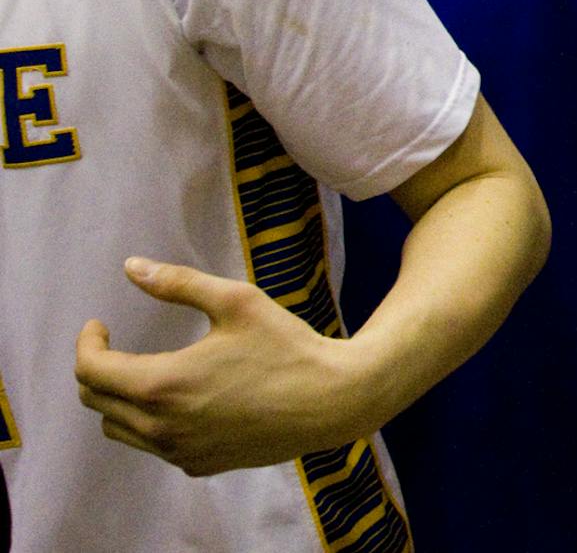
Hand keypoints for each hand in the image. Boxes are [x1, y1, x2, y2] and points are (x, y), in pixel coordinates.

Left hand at [75, 259, 370, 477]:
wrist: (334, 400)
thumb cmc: (288, 346)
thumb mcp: (237, 301)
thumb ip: (178, 283)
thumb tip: (131, 266)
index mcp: (163, 384)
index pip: (91, 370)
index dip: (88, 342)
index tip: (100, 324)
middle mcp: (162, 427)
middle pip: (96, 401)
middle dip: (97, 368)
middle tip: (116, 345)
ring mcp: (180, 451)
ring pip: (119, 428)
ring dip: (119, 398)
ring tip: (146, 372)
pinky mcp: (200, 465)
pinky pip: (153, 445)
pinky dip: (149, 422)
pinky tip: (180, 399)